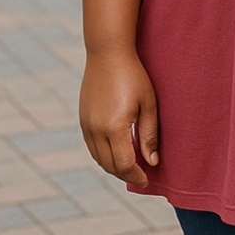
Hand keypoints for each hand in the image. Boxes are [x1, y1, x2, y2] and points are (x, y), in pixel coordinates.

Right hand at [79, 51, 158, 187]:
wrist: (108, 54)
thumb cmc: (134, 76)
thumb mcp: (148, 104)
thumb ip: (149, 135)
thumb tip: (152, 162)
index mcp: (114, 127)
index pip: (125, 164)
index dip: (136, 175)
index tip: (147, 179)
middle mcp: (96, 130)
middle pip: (110, 165)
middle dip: (126, 174)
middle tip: (141, 175)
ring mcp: (86, 125)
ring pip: (98, 158)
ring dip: (114, 167)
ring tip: (131, 166)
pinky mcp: (82, 119)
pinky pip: (92, 147)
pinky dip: (103, 155)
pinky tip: (117, 152)